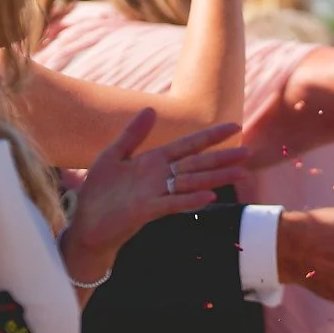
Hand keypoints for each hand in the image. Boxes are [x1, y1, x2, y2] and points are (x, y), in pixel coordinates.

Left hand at [61, 111, 250, 281]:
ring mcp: (155, 194)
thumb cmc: (98, 192)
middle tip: (248, 152)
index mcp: (153, 161)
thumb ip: (133, 134)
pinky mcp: (146, 211)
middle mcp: (159, 177)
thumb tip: (151, 108)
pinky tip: (211, 196)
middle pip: (197, 164)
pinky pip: (172, 204)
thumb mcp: (113, 156)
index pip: (188, 145)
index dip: (210, 136)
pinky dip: (191, 199)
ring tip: (241, 173)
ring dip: (216, 177)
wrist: (85, 224)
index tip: (233, 125)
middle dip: (222, 158)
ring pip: (191, 183)